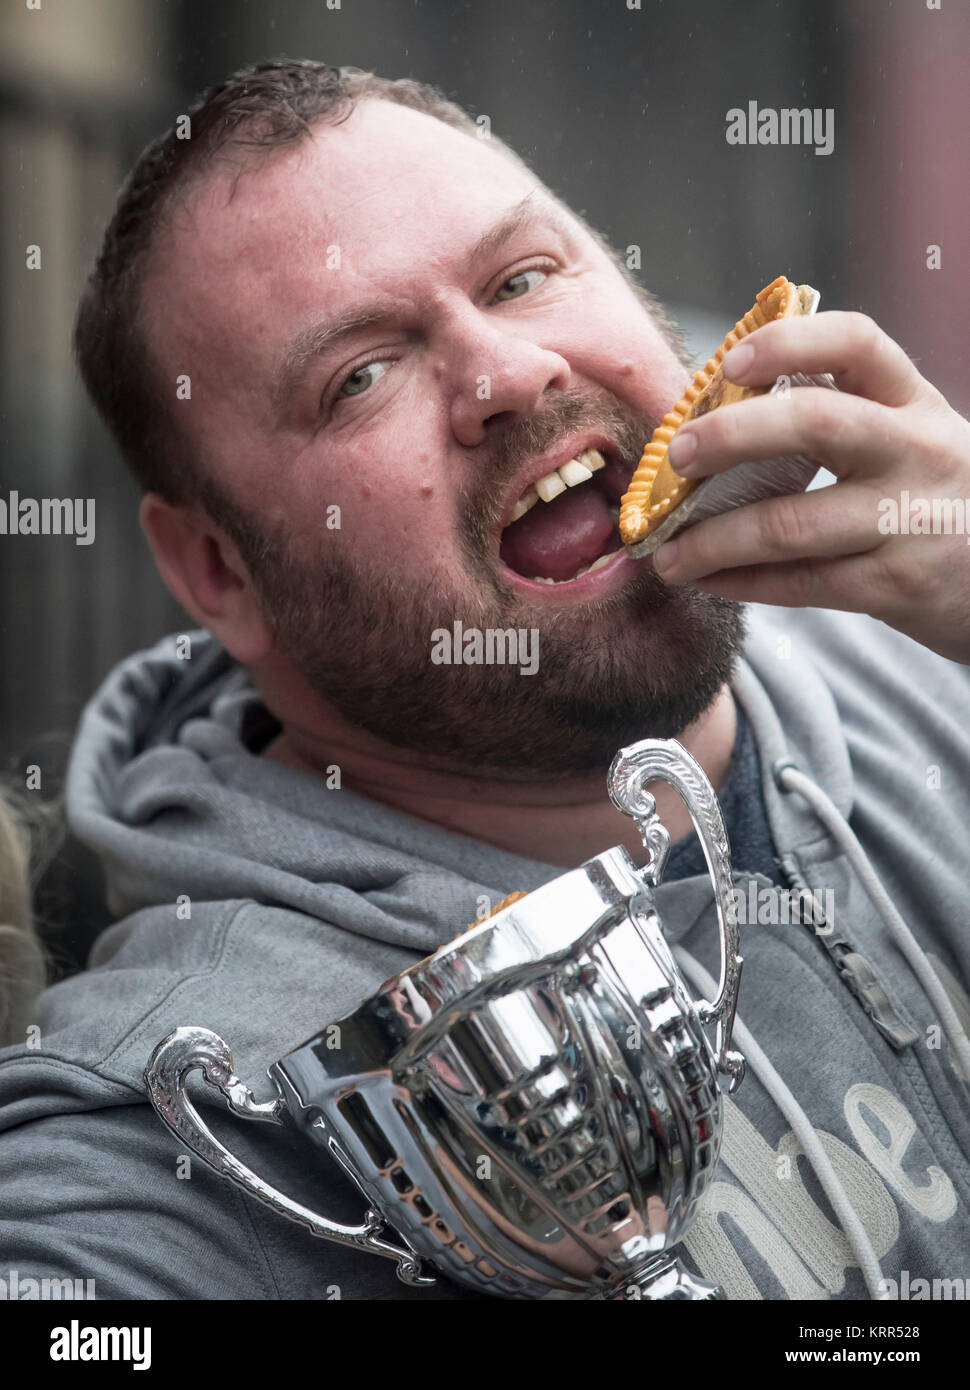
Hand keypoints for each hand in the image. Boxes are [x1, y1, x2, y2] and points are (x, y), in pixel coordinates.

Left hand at [651, 311, 969, 663]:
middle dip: (728, 435)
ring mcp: (909, 520)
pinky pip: (800, 583)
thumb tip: (718, 418)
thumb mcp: (915, 443)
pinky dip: (741, 583)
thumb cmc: (940, 506)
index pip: (856, 342)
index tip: (732, 358)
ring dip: (711, 539)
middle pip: (813, 422)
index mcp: (914, 403)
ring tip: (665, 553)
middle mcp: (917, 450)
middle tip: (676, 457)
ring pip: (789, 522)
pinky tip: (706, 581)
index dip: (788, 341)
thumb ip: (845, 421)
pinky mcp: (897, 585)